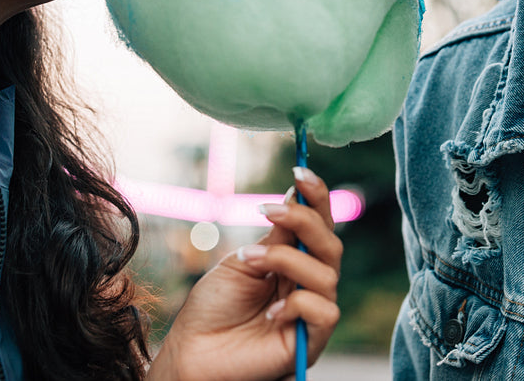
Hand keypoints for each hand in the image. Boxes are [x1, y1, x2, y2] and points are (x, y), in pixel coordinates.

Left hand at [147, 166, 342, 380]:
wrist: (193, 351)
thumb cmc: (213, 307)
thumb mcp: (242, 262)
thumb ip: (274, 237)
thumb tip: (297, 195)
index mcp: (294, 261)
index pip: (318, 225)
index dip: (316, 197)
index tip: (300, 171)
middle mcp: (308, 283)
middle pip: (330, 244)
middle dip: (304, 220)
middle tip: (267, 209)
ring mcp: (311, 312)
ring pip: (327, 273)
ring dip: (286, 259)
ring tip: (248, 261)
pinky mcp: (311, 342)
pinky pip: (325, 312)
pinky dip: (298, 304)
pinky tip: (269, 312)